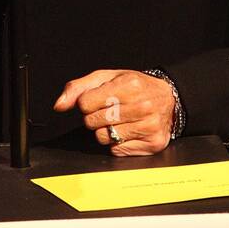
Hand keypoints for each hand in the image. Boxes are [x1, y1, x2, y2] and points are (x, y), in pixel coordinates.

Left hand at [53, 69, 175, 155]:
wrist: (169, 98)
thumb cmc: (134, 86)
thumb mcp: (106, 77)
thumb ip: (79, 88)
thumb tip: (59, 105)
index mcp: (128, 85)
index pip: (85, 103)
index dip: (87, 103)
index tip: (98, 100)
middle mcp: (141, 105)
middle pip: (92, 122)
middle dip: (95, 117)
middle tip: (110, 110)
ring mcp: (149, 126)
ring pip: (103, 138)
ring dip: (105, 131)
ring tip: (119, 120)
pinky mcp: (153, 143)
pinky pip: (117, 150)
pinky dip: (118, 143)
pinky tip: (128, 130)